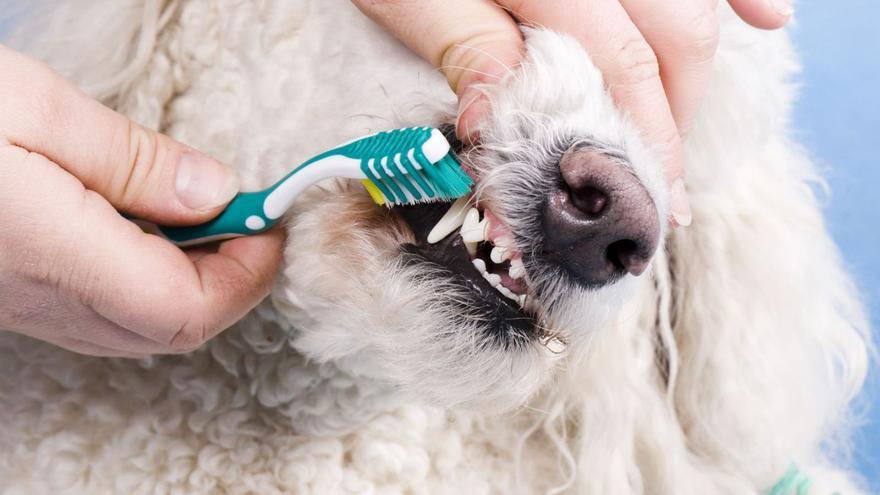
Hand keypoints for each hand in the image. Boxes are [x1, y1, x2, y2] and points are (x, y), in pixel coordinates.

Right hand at [0, 46, 283, 357]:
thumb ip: (129, 159)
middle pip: (175, 327)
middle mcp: (42, 299)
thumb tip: (215, 191)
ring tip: (205, 214)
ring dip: (194, 279)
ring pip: (143, 326)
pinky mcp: (12, 296)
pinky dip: (149, 276)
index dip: (248, 272)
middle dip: (232, 279)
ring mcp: (24, 306)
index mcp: (54, 255)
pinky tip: (146, 225)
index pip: (190, 307)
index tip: (270, 218)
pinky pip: (104, 310)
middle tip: (247, 216)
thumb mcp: (29, 108)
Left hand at [352, 0, 791, 226]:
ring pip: (691, 2)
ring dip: (696, 66)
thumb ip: (468, 49)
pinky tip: (769, 18)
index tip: (652, 199)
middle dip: (674, 116)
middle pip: (676, 37)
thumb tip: (502, 127)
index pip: (623, 67)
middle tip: (657, 178)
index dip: (644, 140)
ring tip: (680, 126)